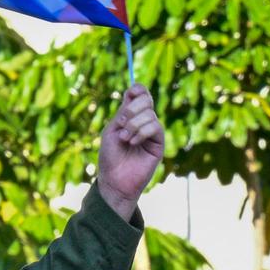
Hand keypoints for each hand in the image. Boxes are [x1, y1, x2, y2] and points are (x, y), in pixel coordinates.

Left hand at [97, 83, 163, 220]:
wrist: (114, 179)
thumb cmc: (110, 157)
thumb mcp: (112, 130)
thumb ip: (123, 112)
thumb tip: (133, 91)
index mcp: (130, 116)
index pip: (141, 94)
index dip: (138, 89)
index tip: (130, 94)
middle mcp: (143, 121)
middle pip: (146, 100)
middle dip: (132, 109)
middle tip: (121, 123)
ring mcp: (152, 132)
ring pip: (150, 114)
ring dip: (133, 125)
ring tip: (125, 139)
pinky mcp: (159, 143)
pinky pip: (155, 127)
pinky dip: (141, 132)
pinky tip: (133, 143)